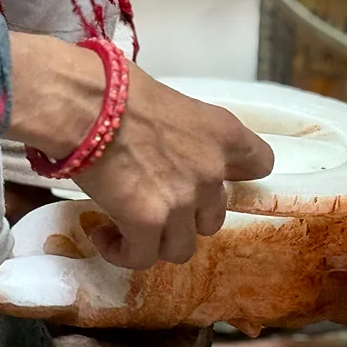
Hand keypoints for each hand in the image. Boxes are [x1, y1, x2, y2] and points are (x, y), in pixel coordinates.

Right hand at [4, 33, 273, 268]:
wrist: (86, 103)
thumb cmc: (118, 88)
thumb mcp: (172, 102)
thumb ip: (186, 134)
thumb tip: (167, 148)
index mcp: (224, 134)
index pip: (261, 163)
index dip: (239, 177)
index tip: (217, 179)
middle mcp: (212, 172)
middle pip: (213, 218)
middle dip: (185, 217)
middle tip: (154, 203)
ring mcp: (183, 201)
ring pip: (180, 247)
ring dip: (156, 241)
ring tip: (127, 227)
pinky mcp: (148, 223)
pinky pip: (143, 258)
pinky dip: (123, 253)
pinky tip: (104, 236)